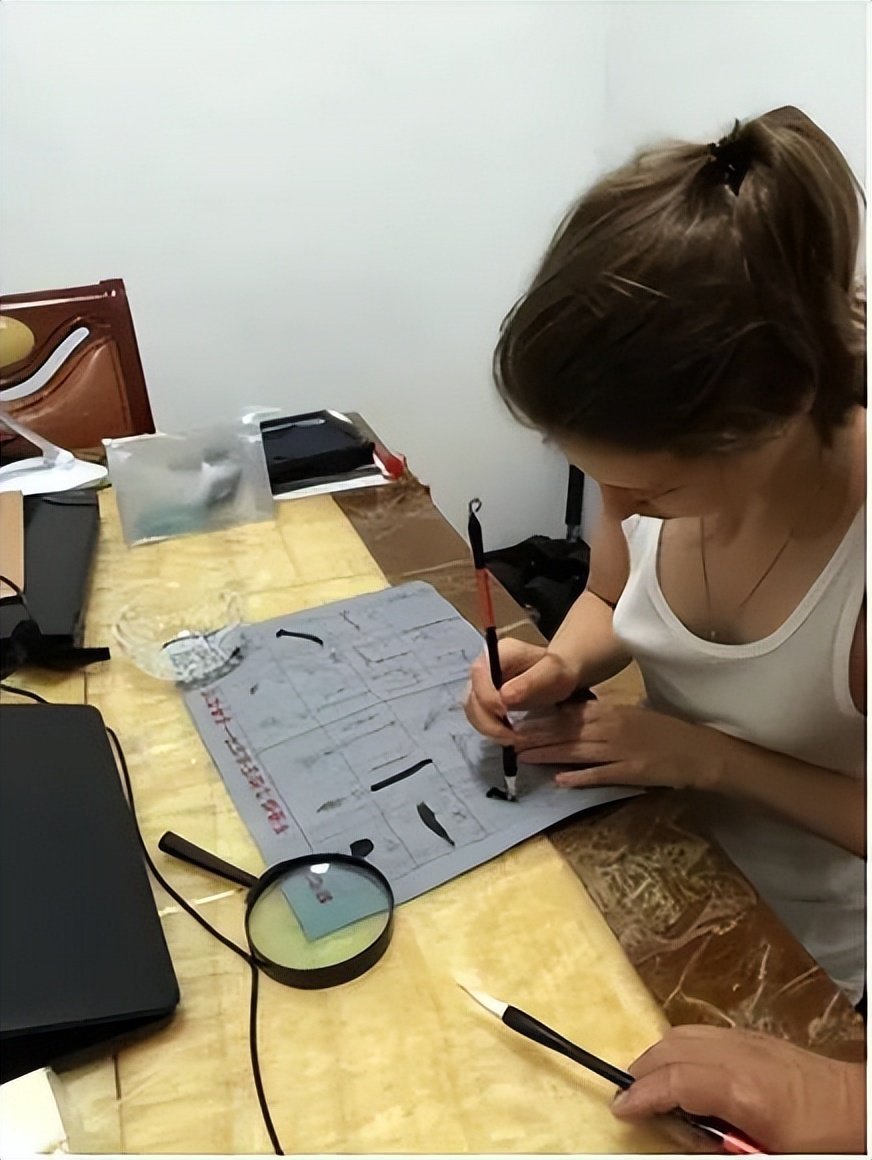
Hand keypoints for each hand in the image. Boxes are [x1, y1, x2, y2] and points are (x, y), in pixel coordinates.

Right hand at [463, 639, 581, 743]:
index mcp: (498, 653)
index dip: (487, 696)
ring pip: (473, 710)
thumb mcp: (553, 672)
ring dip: (489, 729)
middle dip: (487, 719)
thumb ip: (530, 681)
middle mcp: (484, 668)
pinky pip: (479, 718)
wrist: (557, 676)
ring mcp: (482, 685)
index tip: (505, 712)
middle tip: (511, 735)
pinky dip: (491, 731)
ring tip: (512, 739)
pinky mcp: (484, 701)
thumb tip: (504, 697)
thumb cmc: (558, 671)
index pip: (478, 673)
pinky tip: (509, 736)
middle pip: (471, 695)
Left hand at [515, 701, 718, 789]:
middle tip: (510, 741)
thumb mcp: (630, 715)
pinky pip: (600, 774)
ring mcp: (621, 750)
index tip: (518, 721)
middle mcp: (612, 727)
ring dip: (548, 754)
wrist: (698, 750)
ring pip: (576, 751)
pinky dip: (579, 777)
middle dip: (536, 736)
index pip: (568, 713)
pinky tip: (560, 780)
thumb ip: (602, 716)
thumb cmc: (663, 731)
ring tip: (523, 758)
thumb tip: (572, 717)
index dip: (541, 718)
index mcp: (611, 711)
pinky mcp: (631, 772)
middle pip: (566, 731)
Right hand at [612, 1025, 866, 1154]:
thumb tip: (674, 1131)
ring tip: (650, 1083)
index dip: (641, 1093)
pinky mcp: (758, 1038)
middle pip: (674, 1046)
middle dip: (643, 1069)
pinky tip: (683, 1070)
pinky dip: (683, 1046)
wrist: (862, 1112)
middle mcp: (742, 1055)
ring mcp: (750, 1041)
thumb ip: (714, 1144)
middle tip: (628, 1096)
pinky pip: (706, 1033)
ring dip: (661, 1055)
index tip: (621, 1108)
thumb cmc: (820, 1144)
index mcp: (743, 1090)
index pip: (675, 1081)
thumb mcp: (763, 1155)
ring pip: (687, 1033)